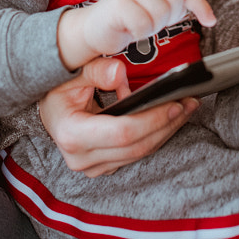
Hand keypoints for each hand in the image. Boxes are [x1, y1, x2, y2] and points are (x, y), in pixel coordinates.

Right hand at [38, 56, 198, 176]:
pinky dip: (155, 135)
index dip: (152, 120)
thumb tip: (119, 72)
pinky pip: (136, 154)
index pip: (123, 133)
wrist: (48, 112)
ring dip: (166, 130)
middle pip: (136, 146)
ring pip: (140, 153)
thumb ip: (95, 71)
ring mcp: (93, 167)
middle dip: (167, 124)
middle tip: (190, 102)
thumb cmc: (59, 91)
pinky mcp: (104, 167)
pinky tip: (170, 118)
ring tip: (187, 107)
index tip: (175, 103)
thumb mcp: (72, 74)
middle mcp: (82, 158)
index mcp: (73, 135)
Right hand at [57, 0, 215, 69]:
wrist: (93, 29)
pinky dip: (139, 34)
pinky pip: (144, 25)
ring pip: (161, 14)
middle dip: (169, 18)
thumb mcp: (155, 7)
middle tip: (152, 23)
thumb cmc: (126, 19)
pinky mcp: (119, 3)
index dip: (201, 6)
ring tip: (139, 25)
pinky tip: (129, 30)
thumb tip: (208, 14)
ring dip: (152, 27)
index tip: (210, 21)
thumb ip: (175, 3)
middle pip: (177, 0)